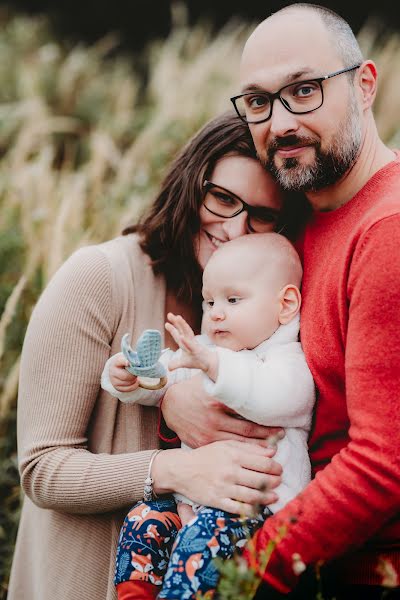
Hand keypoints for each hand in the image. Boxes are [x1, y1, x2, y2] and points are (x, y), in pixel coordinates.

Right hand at [109, 352, 138, 392]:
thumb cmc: (126, 363)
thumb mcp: (128, 358)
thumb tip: (138, 363)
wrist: (120, 369)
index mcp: (116, 362)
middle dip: (133, 375)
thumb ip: (132, 360)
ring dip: (135, 380)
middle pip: (125, 376)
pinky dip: (135, 385)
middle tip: (137, 372)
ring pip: (128, 383)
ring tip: (135, 376)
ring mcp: (114, 381)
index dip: (125, 362)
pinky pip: (128, 389)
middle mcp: (112, 372)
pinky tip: (136, 381)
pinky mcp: (117, 387)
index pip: (120, 362)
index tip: (129, 363)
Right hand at [153, 441, 281, 515]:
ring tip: (274, 496)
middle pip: (261, 480)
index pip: (263, 463)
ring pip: (253, 496)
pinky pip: (239, 509)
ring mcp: (224, 488)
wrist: (181, 469)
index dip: (275, 467)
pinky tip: (259, 508)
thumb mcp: (225, 445)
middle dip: (274, 482)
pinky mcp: (217, 501)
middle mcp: (230, 472)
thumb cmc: (206, 455)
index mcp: (233, 455)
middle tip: (279, 481)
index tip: (279, 469)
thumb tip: (272, 452)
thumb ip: (249, 447)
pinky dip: (251, 510)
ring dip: (267, 497)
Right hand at [162, 374, 283, 448]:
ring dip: (256, 448)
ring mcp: (208, 434)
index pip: (247, 414)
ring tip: (272, 450)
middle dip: (266, 436)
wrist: (169, 405)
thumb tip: (247, 365)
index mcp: (217, 402)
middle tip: (281, 436)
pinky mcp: (202, 444)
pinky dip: (239, 455)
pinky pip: (225, 451)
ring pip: (238, 444)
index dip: (265, 421)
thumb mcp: (207, 380)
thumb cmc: (193, 389)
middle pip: (246, 431)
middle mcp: (214, 420)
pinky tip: (251, 459)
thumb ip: (225, 376)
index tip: (279, 424)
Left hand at [165, 312, 217, 378]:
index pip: (178, 334)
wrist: (210, 364)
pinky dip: (186, 341)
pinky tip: (182, 337)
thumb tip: (168, 368)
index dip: (172, 328)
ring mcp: (194, 345)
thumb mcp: (184, 363)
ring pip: (188, 333)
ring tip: (177, 318)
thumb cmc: (197, 361)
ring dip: (183, 325)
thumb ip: (176, 364)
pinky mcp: (197, 351)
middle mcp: (189, 342)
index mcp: (185, 343)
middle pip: (182, 330)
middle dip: (176, 322)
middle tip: (169, 314)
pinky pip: (191, 345)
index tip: (166, 323)